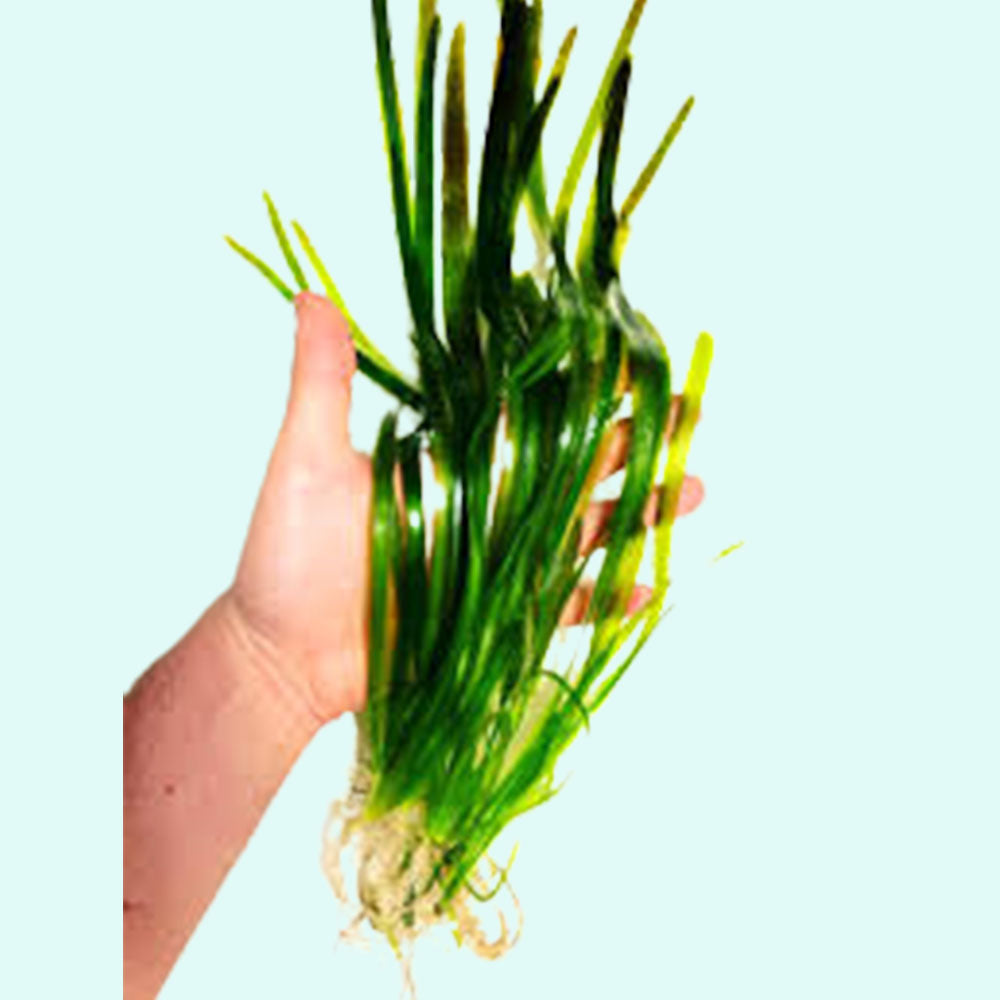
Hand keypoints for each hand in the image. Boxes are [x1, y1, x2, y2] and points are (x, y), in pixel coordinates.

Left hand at [223, 292, 703, 724]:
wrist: (283, 652)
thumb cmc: (288, 555)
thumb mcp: (306, 459)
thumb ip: (322, 382)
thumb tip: (308, 293)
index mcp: (453, 461)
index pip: (530, 414)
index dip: (580, 388)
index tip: (629, 359)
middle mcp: (485, 506)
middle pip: (574, 468)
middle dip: (634, 444)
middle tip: (691, 416)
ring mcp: (496, 564)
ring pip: (583, 532)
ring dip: (638, 515)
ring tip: (693, 493)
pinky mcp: (498, 620)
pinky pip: (564, 608)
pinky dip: (606, 600)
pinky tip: (649, 588)